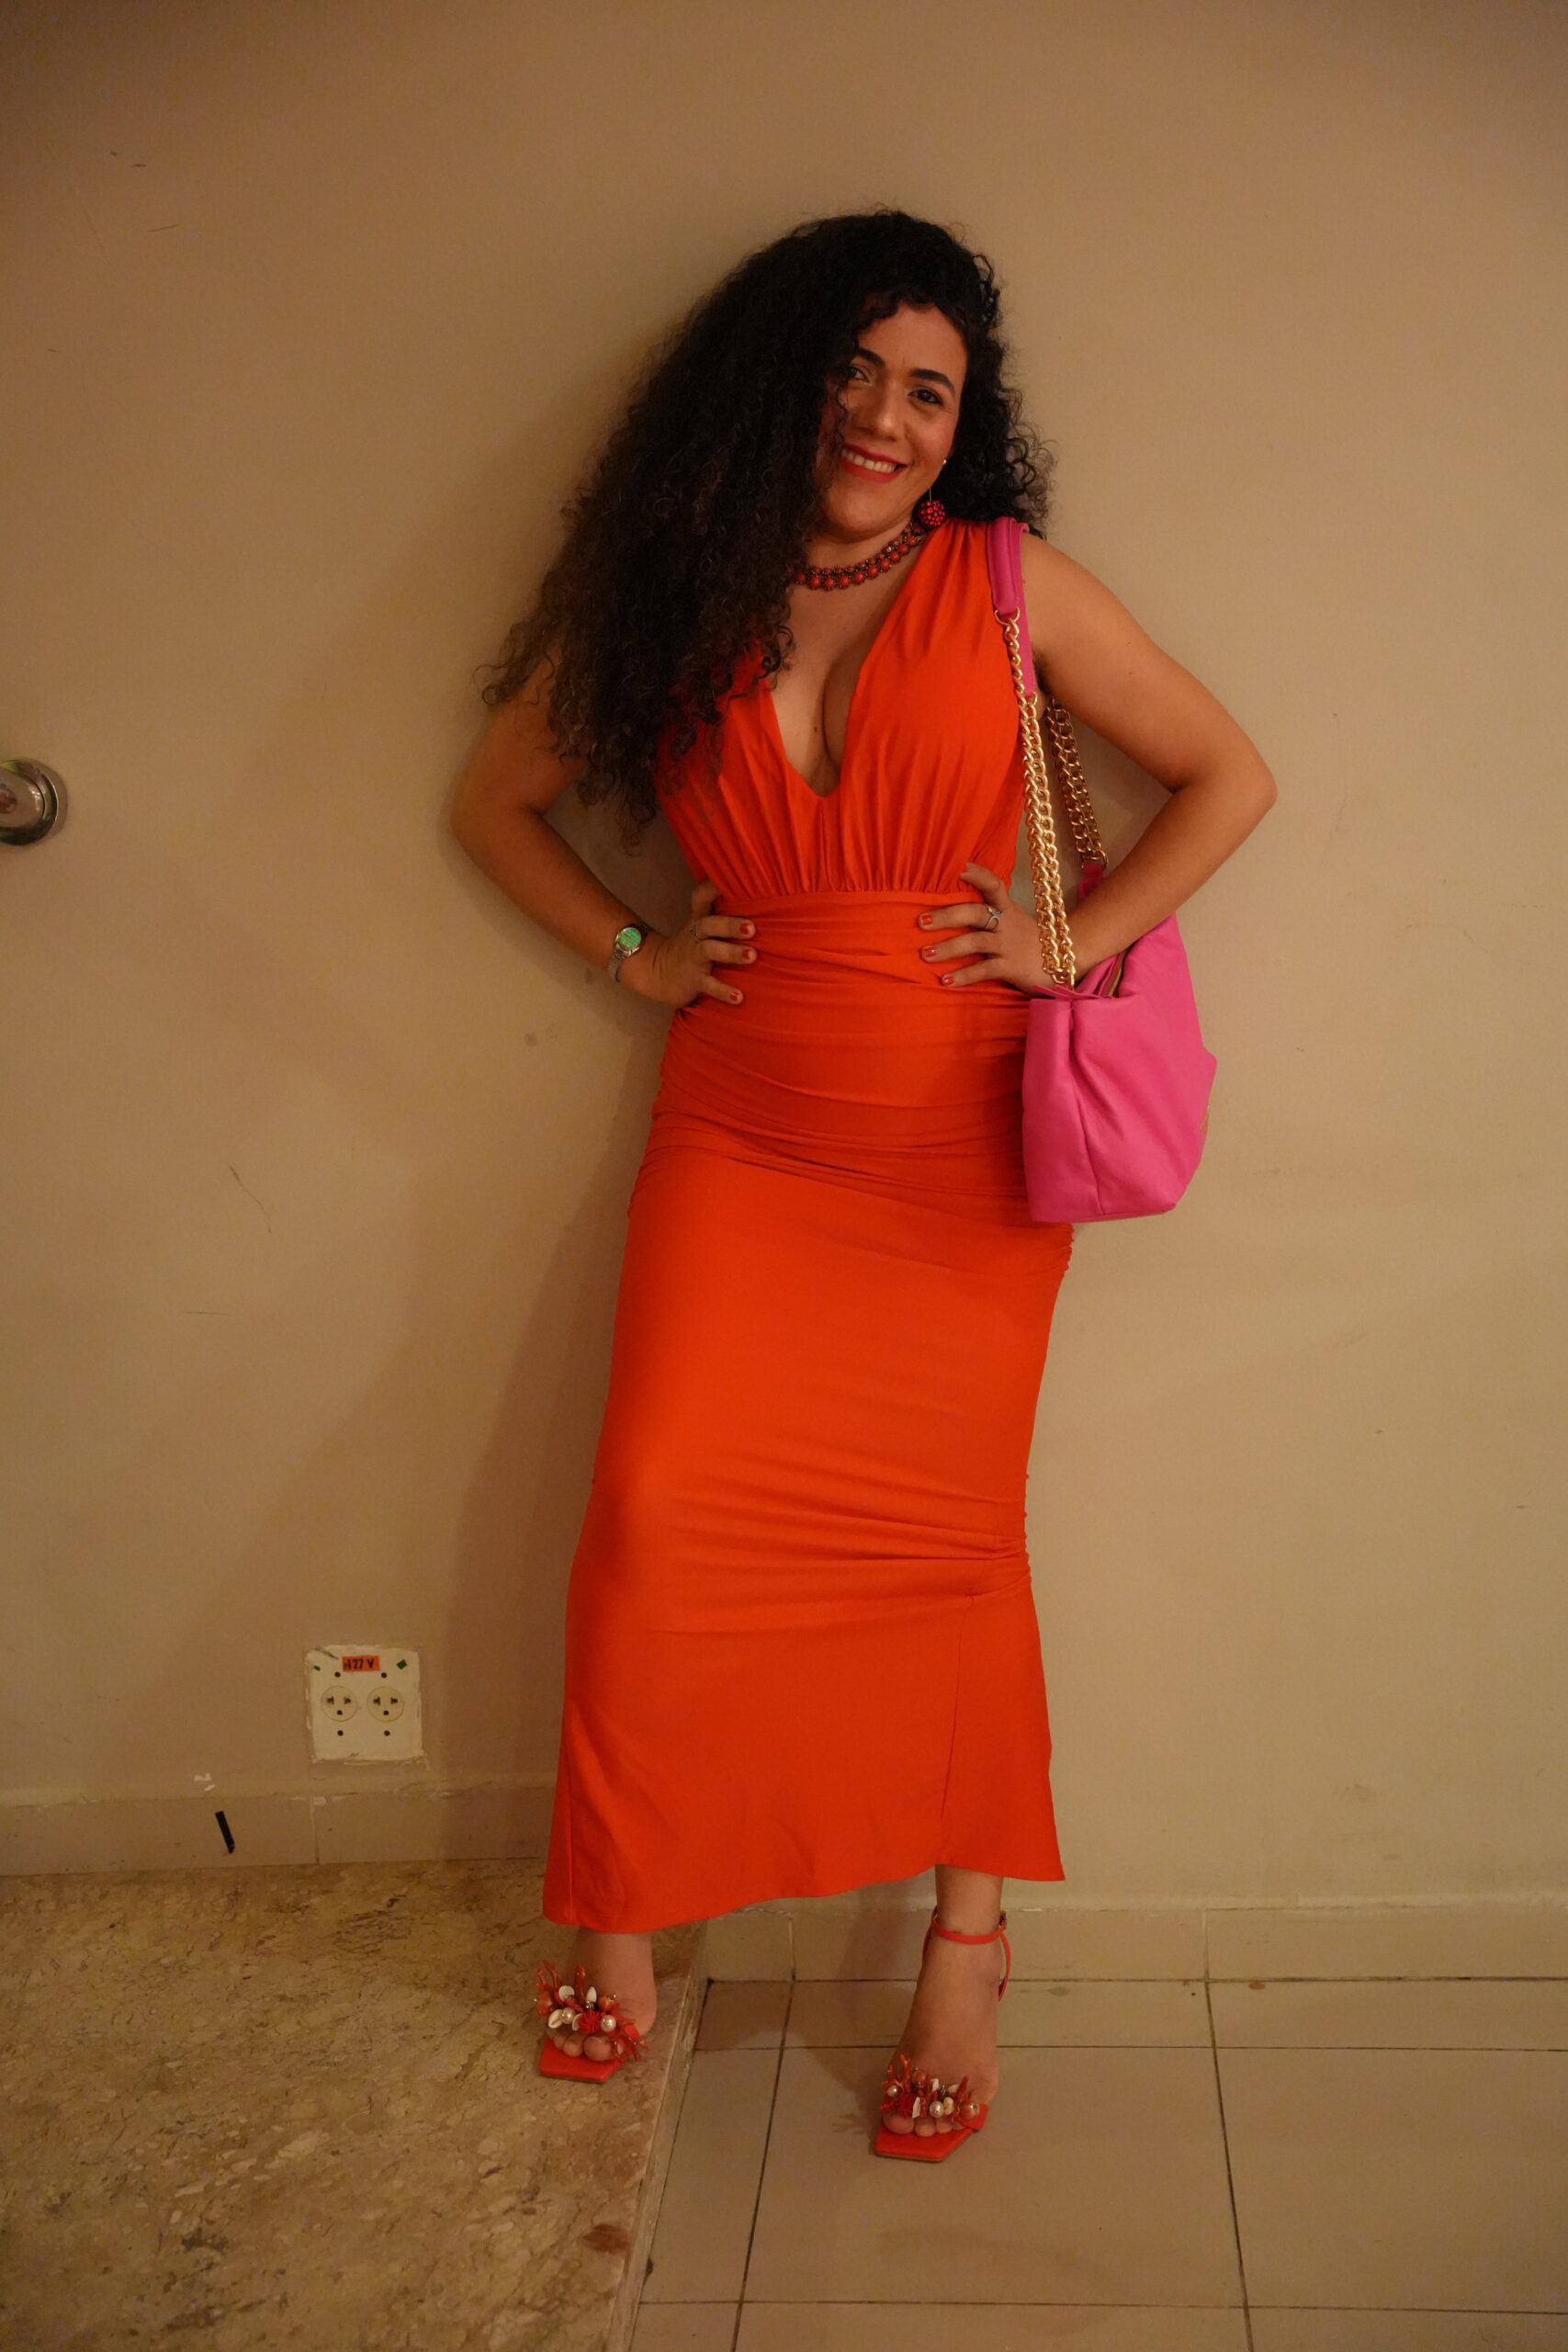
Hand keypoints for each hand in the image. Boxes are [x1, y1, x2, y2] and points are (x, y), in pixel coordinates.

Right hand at [619, 877, 757, 1006]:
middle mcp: (696, 937)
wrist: (656, 973)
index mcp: (699, 922)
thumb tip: (758, 903)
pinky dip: (723, 991)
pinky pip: (709, 985)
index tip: (728, 880)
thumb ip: (720, 916)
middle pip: (709, 925)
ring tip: (752, 956)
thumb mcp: (699, 929)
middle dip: (730, 925)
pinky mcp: (693, 980)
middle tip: (752, 927)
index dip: (712, 887)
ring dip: (731, 953)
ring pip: (710, 951)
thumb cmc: (689, 948)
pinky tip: (738, 997)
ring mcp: (694, 958)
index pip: (701, 898)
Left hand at [916, 861, 1076, 990]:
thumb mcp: (1011, 919)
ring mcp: (1009, 945)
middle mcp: (1007, 922)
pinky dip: (964, 976)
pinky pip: (984, 970)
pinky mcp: (1011, 967)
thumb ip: (988, 911)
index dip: (977, 875)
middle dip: (948, 916)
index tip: (957, 867)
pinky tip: (945, 981)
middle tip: (921, 921)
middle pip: (975, 913)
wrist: (1063, 959)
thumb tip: (949, 907)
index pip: (993, 885)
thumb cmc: (1026, 939)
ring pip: (976, 942)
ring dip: (948, 947)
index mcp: (1006, 908)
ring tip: (925, 954)